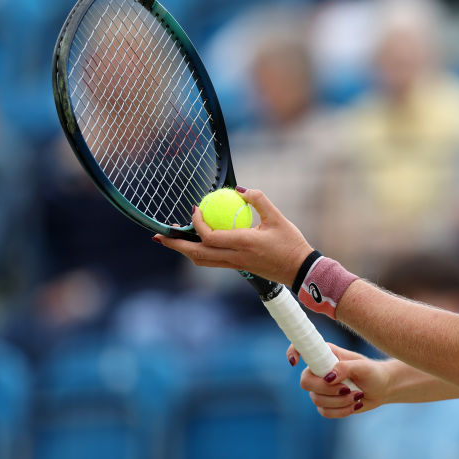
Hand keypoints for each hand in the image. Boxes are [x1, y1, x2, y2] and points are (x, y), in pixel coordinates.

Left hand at [154, 188, 312, 285]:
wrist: (299, 269)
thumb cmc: (291, 243)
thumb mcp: (277, 217)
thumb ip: (259, 200)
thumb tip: (239, 189)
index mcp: (244, 244)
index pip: (210, 237)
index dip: (197, 224)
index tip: (195, 209)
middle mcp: (235, 257)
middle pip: (197, 254)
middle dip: (175, 245)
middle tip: (160, 235)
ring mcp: (235, 265)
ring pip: (202, 261)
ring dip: (184, 250)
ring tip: (172, 240)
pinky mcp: (238, 268)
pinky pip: (212, 261)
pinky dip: (199, 252)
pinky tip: (197, 242)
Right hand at [288, 343, 390, 418]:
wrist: (382, 388)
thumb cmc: (373, 372)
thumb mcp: (363, 367)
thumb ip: (345, 368)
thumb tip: (328, 377)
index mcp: (326, 354)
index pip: (302, 348)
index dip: (293, 352)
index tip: (295, 362)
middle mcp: (320, 370)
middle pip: (305, 382)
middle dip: (326, 389)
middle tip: (346, 388)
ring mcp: (322, 388)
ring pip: (317, 399)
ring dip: (339, 401)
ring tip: (358, 395)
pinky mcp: (327, 403)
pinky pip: (325, 411)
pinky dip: (341, 411)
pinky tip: (355, 405)